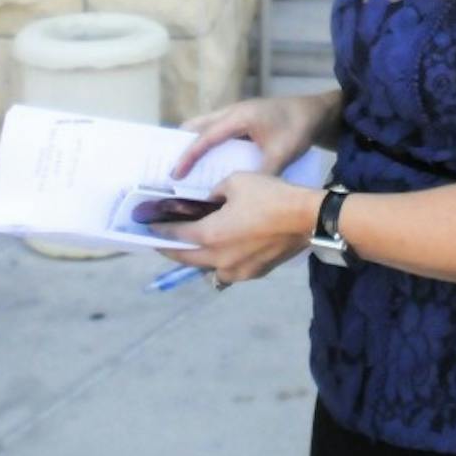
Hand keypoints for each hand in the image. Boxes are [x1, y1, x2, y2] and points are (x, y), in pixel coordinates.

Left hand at [154, 172, 317, 283]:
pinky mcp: (253, 273)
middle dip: (170, 248)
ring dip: (196, 258)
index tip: (147, 224)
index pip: (175, 234)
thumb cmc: (271, 195)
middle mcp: (218, 259)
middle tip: (162, 239)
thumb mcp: (237, 181)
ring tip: (193, 246)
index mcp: (210, 235)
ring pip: (205, 268)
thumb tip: (209, 201)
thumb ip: (215, 193)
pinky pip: (227, 271)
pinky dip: (219, 262)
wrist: (308, 217)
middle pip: (184, 257)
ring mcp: (236, 270)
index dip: (159, 229)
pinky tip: (223, 252)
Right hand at [170, 93, 334, 180]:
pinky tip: (207, 164)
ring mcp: (236, 113)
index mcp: (240, 117)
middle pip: (196, 126)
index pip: (205, 137)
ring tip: (181, 170)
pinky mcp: (241, 119)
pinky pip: (215, 130)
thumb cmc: (299, 128)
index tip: (174, 175)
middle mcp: (233, 111)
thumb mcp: (283, 153)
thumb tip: (244, 196)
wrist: (317, 112)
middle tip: (167, 171)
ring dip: (192, 144)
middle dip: (180, 146)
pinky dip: (206, 144)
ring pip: (204, 126)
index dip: (188, 156)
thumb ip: (264, 173)